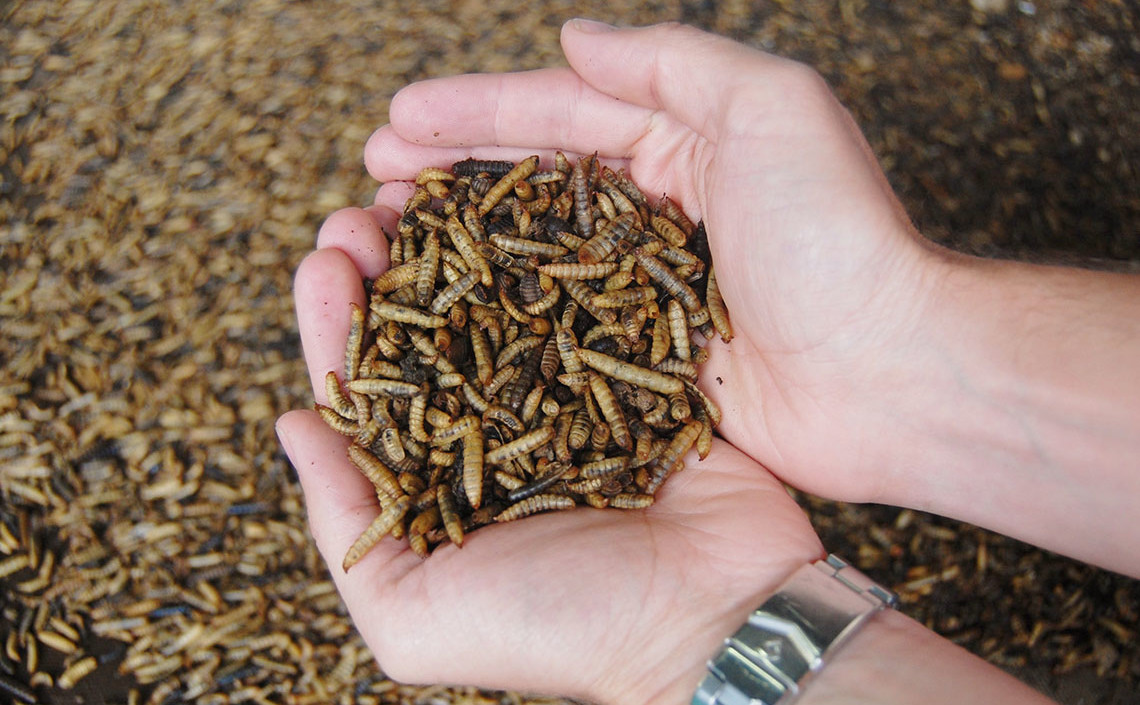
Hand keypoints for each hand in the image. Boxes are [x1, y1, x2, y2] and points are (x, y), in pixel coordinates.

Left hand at [276, 217, 822, 703]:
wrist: (713, 618)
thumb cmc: (561, 628)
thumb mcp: (413, 613)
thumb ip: (342, 522)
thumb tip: (291, 423)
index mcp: (437, 483)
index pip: (368, 395)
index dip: (336, 329)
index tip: (320, 265)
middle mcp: (495, 433)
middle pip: (424, 337)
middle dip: (383, 274)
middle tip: (357, 216)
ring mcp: (564, 397)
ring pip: (492, 305)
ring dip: (451, 250)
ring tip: (416, 194)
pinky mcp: (630, 371)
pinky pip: (579, 300)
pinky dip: (544, 253)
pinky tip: (516, 207)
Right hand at [363, 20, 948, 505]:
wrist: (888, 373)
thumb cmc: (837, 237)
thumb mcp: (772, 107)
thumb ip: (672, 63)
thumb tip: (574, 36)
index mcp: (682, 146)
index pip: (559, 117)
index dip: (475, 112)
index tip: (398, 117)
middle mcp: (653, 214)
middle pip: (530, 183)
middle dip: (448, 171)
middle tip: (372, 173)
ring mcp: (640, 292)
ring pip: (530, 256)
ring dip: (457, 242)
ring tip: (383, 234)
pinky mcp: (639, 362)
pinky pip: (552, 330)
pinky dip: (494, 317)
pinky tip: (442, 313)